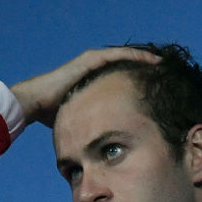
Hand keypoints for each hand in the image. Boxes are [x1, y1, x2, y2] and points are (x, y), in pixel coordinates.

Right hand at [9, 47, 158, 126]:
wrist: (34, 102)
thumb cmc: (52, 114)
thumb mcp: (81, 119)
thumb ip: (92, 125)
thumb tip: (102, 146)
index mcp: (93, 80)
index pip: (121, 77)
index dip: (139, 79)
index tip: (158, 85)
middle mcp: (93, 68)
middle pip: (125, 64)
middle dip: (144, 66)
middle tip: (167, 71)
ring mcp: (91, 61)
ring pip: (125, 56)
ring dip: (145, 58)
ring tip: (164, 63)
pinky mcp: (90, 60)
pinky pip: (118, 55)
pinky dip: (136, 56)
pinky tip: (152, 60)